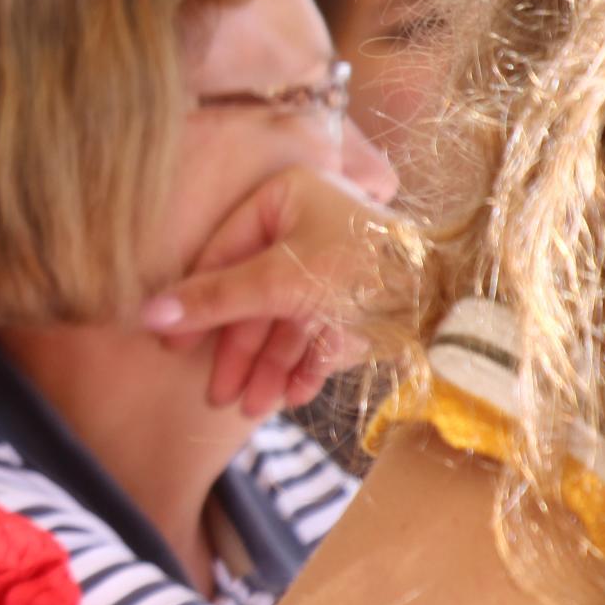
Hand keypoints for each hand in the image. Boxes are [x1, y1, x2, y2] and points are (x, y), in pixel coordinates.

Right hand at [139, 164, 410, 418]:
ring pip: (284, 320)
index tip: (172, 347)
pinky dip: (302, 366)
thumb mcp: (278, 283)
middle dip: (238, 350)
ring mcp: (335, 264)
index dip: (196, 304)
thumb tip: (148, 314)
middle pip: (253, 293)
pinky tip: (289, 397)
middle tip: (217, 393)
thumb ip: (214, 299)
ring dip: (266, 367)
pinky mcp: (360, 300)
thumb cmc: (365, 272)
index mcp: (284, 197)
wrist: (456, 305)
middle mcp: (307, 224)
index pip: (221, 252)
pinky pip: (318, 333)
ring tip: (252, 407)